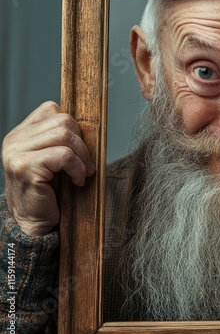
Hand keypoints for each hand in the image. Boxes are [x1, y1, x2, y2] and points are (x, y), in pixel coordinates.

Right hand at [1, 101, 94, 236]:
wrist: (34, 224)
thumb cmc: (49, 193)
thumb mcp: (54, 161)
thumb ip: (61, 141)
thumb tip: (91, 127)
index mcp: (20, 134)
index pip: (52, 109)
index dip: (74, 127)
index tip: (80, 149)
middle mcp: (14, 140)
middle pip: (63, 120)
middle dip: (83, 143)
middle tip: (87, 165)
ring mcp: (17, 153)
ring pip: (64, 134)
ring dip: (83, 156)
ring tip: (83, 173)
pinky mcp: (25, 167)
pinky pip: (64, 155)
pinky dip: (78, 168)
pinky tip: (77, 181)